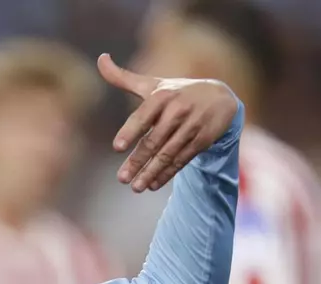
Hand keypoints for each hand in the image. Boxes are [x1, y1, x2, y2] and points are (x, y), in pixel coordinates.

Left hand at [98, 53, 240, 192]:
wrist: (220, 96)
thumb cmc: (175, 92)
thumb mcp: (151, 84)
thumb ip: (122, 77)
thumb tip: (101, 58)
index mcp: (162, 96)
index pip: (143, 116)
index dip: (130, 132)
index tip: (117, 148)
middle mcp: (178, 110)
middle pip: (154, 141)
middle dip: (137, 161)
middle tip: (121, 179)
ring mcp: (193, 125)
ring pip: (168, 153)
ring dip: (152, 172)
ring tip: (136, 187)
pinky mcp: (204, 139)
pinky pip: (182, 159)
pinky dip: (168, 173)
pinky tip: (154, 184)